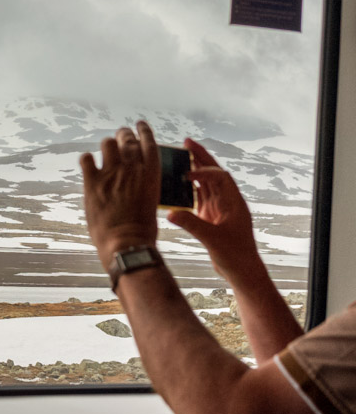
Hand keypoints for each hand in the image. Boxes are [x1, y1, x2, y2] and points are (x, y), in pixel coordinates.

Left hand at [81, 121, 160, 269]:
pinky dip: (87, 159)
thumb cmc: (142, 230)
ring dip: (107, 145)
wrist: (126, 243)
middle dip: (124, 135)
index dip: (144, 131)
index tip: (140, 125)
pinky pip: (86, 159)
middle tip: (120, 137)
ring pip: (107, 144)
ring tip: (105, 151)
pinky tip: (88, 164)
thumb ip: (143, 185)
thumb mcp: (151, 202)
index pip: (148, 143)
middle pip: (127, 140)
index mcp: (151, 174)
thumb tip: (136, 180)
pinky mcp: (93, 182)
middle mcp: (132, 169)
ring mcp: (112, 173)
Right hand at [167, 138, 262, 281]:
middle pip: (214, 173)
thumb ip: (192, 225)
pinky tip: (178, 181)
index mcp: (234, 203)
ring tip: (180, 155)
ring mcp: (219, 208)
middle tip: (186, 142)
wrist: (242, 271)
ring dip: (194, 168)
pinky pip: (199, 196)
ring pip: (206, 183)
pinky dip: (189, 187)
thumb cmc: (235, 256)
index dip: (204, 172)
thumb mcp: (213, 240)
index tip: (187, 174)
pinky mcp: (211, 217)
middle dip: (201, 157)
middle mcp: (227, 202)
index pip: (220, 178)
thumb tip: (171, 214)